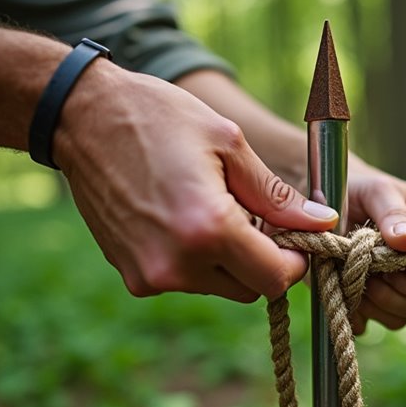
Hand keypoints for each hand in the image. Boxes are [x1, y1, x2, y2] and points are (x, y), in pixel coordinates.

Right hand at [53, 62, 338, 301]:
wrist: (83, 119)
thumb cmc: (159, 118)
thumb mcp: (228, 144)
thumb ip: (276, 196)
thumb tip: (322, 222)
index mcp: (207, 229)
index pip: (276, 278)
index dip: (295, 260)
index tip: (296, 234)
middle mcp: (176, 264)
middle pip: (249, 288)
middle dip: (262, 260)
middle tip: (255, 215)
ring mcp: (150, 275)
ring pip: (218, 286)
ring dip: (228, 259)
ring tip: (213, 208)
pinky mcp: (132, 276)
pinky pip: (184, 279)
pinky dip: (196, 259)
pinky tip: (182, 217)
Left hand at [345, 156, 405, 333]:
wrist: (319, 206)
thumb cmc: (355, 188)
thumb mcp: (376, 190)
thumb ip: (393, 213)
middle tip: (380, 271)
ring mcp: (402, 286)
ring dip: (383, 299)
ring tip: (356, 272)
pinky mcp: (376, 303)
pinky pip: (380, 321)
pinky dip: (363, 310)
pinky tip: (345, 286)